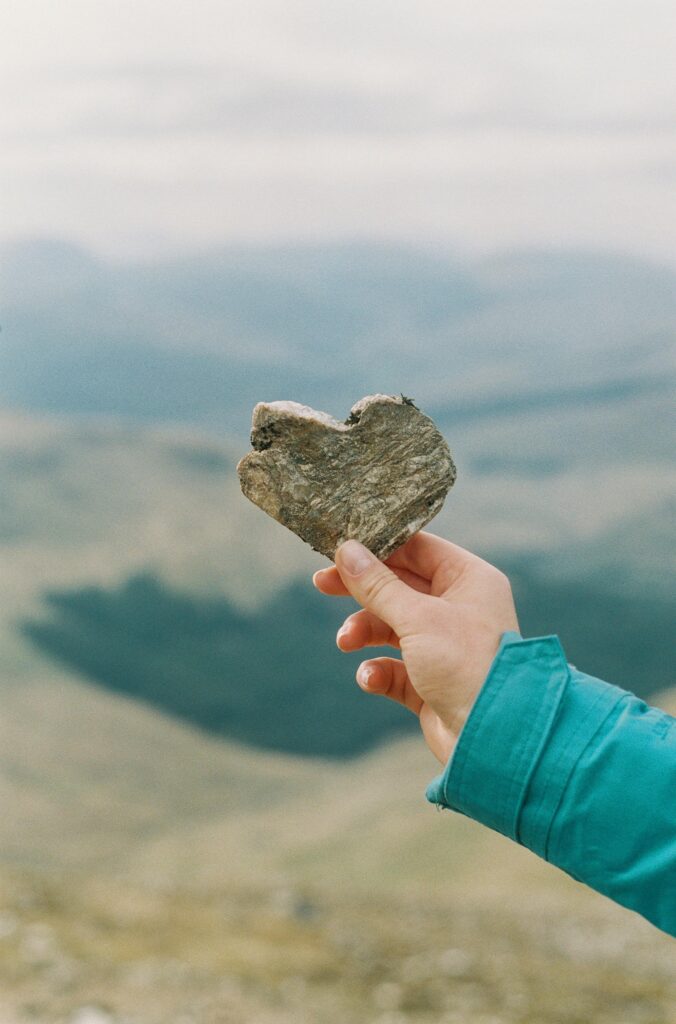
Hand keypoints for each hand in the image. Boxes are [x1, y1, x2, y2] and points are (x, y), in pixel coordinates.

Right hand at [313, 531, 518, 764]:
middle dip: (361, 590)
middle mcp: (459, 608)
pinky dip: (378, 671)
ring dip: (364, 631)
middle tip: (322, 584)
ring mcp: (444, 646)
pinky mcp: (431, 682)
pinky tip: (371, 678)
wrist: (493, 738)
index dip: (378, 547)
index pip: (417, 549)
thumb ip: (378, 585)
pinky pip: (394, 667)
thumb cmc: (466, 665)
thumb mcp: (417, 618)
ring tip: (346, 642)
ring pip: (391, 627)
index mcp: (469, 580)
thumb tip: (346, 551)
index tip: (338, 549)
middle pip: (399, 586)